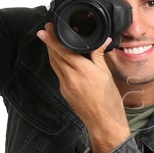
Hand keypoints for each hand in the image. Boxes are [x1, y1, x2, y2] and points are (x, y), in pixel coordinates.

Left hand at [35, 24, 126, 144]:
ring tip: (50, 41)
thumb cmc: (108, 99)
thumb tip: (102, 40)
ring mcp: (65, 86)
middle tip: (45, 31)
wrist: (103, 121)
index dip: (52, 40)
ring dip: (51, 52)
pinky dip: (57, 63)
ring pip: (55, 65)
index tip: (45, 31)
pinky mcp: (64, 91)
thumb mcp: (106, 74)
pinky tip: (59, 58)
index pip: (63, 51)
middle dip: (49, 43)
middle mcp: (70, 78)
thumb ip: (99, 55)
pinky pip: (58, 73)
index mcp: (82, 71)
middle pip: (55, 57)